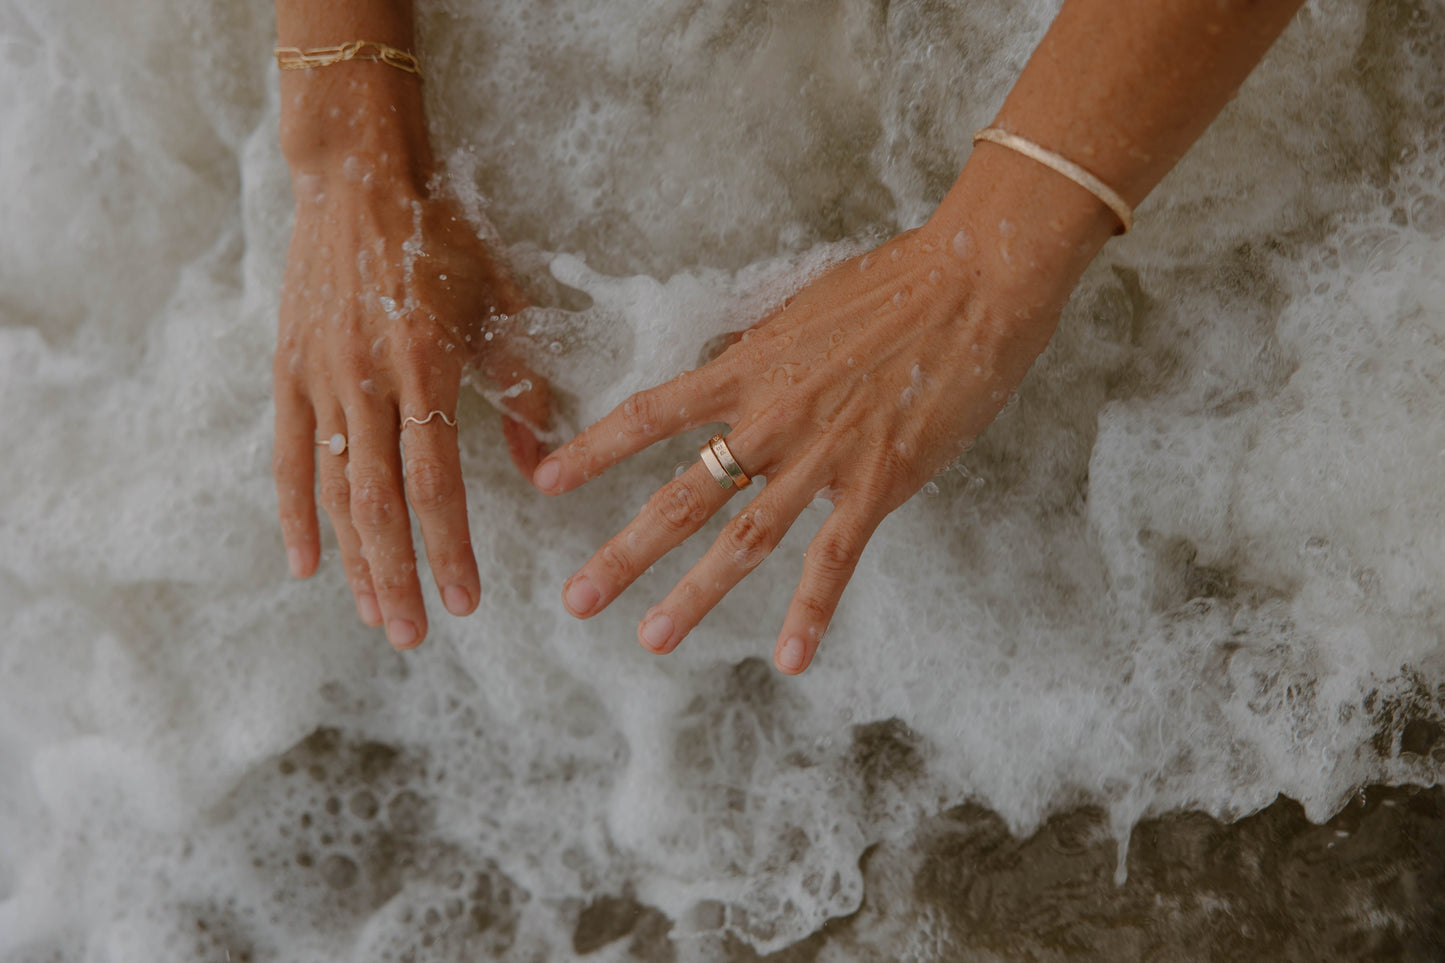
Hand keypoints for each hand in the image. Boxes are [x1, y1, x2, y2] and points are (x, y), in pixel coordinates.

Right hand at [273, 176, 549, 648]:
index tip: (468, 601)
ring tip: (375, 618)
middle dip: (398, 576)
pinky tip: (306, 565)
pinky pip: (288, 459)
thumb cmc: (442, 239)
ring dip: (354, 562)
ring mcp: (318, 379)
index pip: (436, 482)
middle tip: (414, 637)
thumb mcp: (500, 304)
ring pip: (331, 492)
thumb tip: (540, 466)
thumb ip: (522, 387)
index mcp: (425, 366)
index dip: (451, 548)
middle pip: (378, 503)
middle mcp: (365, 381)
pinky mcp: (287, 372)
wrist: (356, 180)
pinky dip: (294, 516)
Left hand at [533, 174, 1108, 671]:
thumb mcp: (803, 307)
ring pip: (742, 537)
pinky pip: (833, 559)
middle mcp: (770, 417)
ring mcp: (822, 455)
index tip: (544, 483)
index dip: (593, 449)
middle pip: (681, 495)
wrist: (974, 281)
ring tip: (650, 639)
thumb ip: (759, 348)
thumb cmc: (895, 283)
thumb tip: (729, 364)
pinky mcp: (878, 482)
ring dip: (693, 594)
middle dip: (623, 552)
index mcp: (747, 367)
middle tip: (574, 599)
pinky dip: (810, 613)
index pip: (650, 413)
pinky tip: (789, 660)